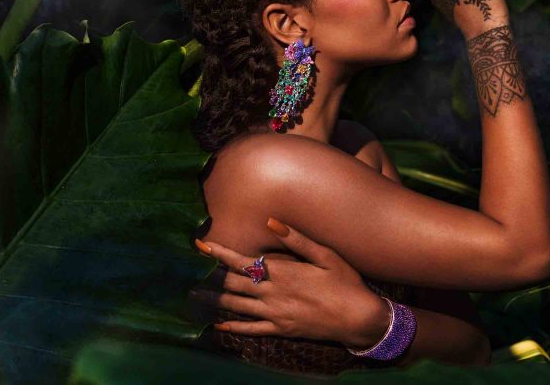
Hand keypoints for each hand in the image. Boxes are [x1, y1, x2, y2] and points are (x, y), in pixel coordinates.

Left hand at [190, 218, 390, 349]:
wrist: (358, 318)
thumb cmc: (344, 282)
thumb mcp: (325, 255)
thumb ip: (296, 239)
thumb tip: (271, 220)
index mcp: (281, 272)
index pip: (242, 260)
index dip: (219, 252)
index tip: (200, 245)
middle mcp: (272, 293)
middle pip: (233, 282)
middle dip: (210, 274)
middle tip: (191, 269)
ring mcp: (274, 314)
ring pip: (237, 305)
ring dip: (215, 299)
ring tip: (195, 294)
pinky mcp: (280, 329)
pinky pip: (251, 329)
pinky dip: (233, 327)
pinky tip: (219, 325)